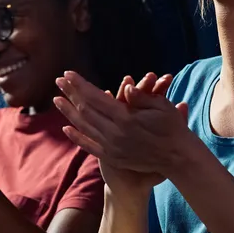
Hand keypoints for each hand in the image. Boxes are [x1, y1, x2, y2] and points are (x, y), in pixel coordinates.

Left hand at [54, 71, 192, 188]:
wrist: (177, 158)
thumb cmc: (173, 128)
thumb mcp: (162, 107)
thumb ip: (142, 97)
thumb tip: (127, 87)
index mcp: (126, 118)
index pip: (96, 97)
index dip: (80, 84)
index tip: (68, 74)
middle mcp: (115, 134)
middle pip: (85, 110)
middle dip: (71, 93)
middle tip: (59, 81)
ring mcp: (111, 147)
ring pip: (84, 127)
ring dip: (68, 112)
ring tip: (56, 100)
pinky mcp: (112, 157)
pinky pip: (89, 146)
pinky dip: (77, 137)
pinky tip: (66, 128)